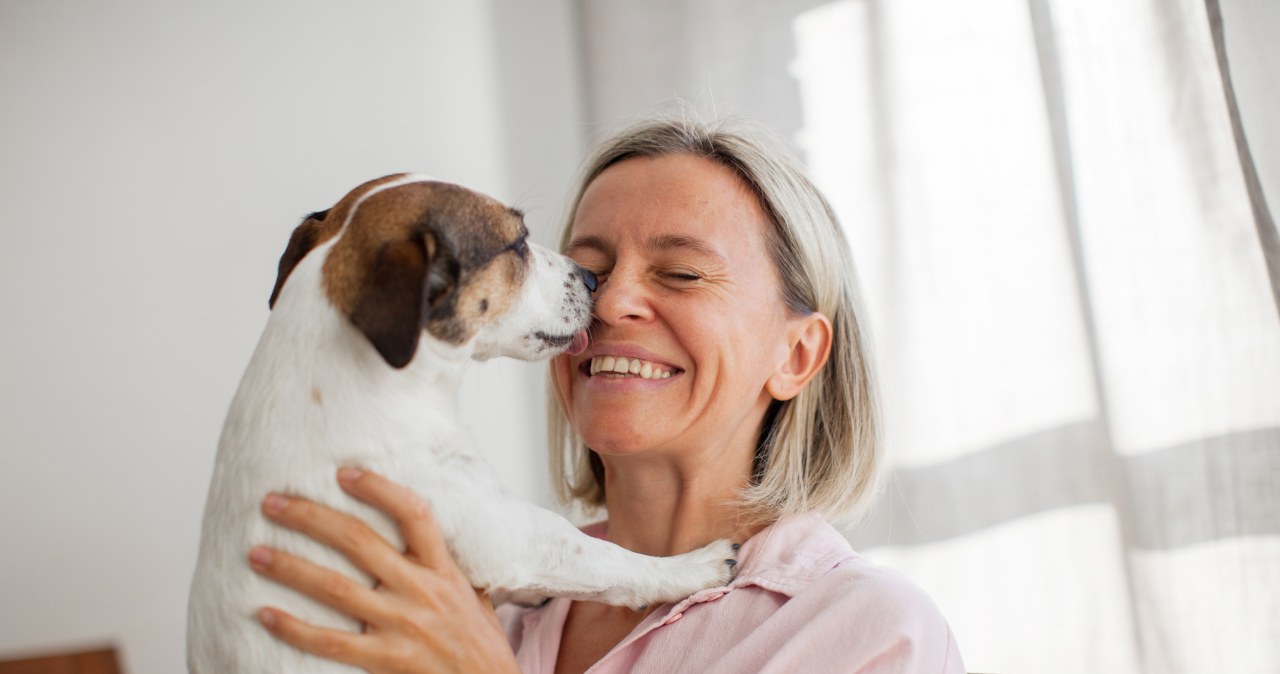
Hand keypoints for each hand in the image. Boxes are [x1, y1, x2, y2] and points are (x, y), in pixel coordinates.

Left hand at [248, 468, 519, 673]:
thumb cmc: (480, 644)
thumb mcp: (472, 594)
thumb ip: (442, 567)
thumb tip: (413, 539)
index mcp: (443, 569)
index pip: (413, 514)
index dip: (378, 488)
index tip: (343, 472)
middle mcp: (421, 591)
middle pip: (358, 542)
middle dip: (311, 518)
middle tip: (272, 503)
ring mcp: (402, 625)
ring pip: (335, 588)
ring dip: (290, 568)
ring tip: (256, 554)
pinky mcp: (387, 660)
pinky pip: (330, 643)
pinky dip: (294, 629)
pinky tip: (266, 615)